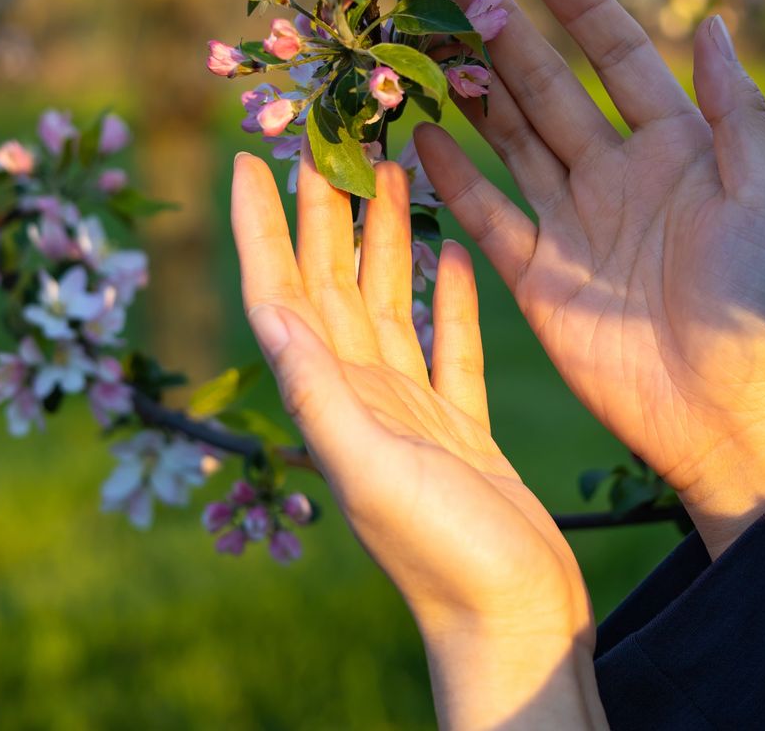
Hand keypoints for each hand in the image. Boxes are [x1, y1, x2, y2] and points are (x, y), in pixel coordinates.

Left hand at [231, 148, 607, 728]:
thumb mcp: (372, 467)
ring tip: (389, 177)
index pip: (283, 294)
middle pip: (335, 285)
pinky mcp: (463, 424)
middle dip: (323, 214)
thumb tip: (268, 304)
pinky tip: (454, 257)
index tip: (249, 160)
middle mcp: (366, 396)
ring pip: (391, 305)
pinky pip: (451, 345)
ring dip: (385, 241)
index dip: (260, 228)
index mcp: (335, 399)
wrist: (515, 621)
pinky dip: (449, 300)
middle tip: (325, 143)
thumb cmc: (444, 556)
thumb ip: (318, 388)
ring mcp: (414, 410)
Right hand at [415, 0, 764, 557]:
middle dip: (502, 31)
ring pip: (509, 139)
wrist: (725, 408)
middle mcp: (615, 172)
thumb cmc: (758, 298)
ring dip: (471, 91)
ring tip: (423, 40)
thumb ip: (736, 109)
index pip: (615, 54)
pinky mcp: (537, 273)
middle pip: (547, 87)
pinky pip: (488, 212)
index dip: (577, 1)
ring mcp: (572, 221)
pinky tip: (420, 133)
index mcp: (674, 145)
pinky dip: (455, 174)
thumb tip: (715, 22)